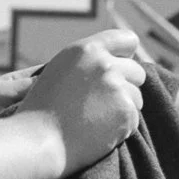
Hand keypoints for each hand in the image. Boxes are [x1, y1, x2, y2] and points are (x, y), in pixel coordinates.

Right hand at [14, 30, 147, 176]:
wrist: (40, 139)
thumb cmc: (44, 107)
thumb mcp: (62, 70)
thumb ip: (90, 61)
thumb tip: (121, 60)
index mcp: (86, 50)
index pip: (127, 40)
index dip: (127, 55)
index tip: (122, 65)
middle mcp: (104, 65)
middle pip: (137, 72)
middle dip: (126, 85)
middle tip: (102, 101)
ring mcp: (118, 89)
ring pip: (137, 97)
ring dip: (123, 107)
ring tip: (95, 117)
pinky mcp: (127, 112)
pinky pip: (134, 118)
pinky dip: (122, 126)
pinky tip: (98, 130)